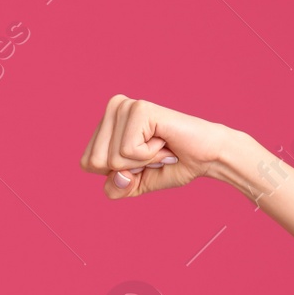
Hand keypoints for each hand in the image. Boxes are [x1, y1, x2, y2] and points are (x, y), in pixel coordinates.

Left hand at [79, 95, 237, 198]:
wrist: (207, 157)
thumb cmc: (171, 166)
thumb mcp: (134, 184)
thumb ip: (114, 188)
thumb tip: (116, 174)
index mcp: (106, 122)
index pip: (86, 163)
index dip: (116, 174)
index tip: (140, 161)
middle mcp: (113, 107)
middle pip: (94, 162)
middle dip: (128, 169)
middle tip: (151, 154)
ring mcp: (125, 106)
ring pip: (112, 158)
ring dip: (141, 162)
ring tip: (159, 146)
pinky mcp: (140, 109)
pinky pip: (128, 151)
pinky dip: (150, 154)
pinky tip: (163, 140)